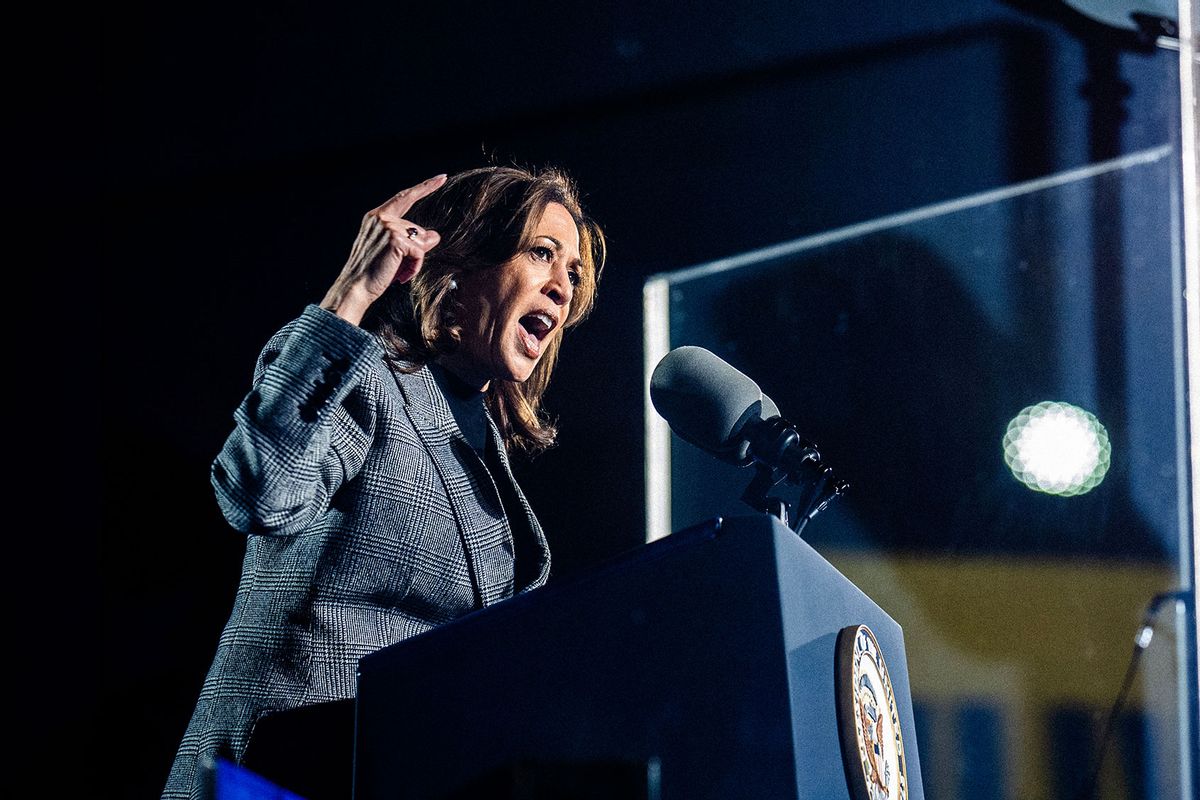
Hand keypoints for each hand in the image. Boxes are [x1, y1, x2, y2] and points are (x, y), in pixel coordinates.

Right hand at [320, 174, 446, 324]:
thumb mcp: (394, 254)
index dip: (425, 187)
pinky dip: (414, 266)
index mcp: (376, 217)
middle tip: (399, 268)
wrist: (356, 288)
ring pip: (419, 242)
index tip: (441, 178)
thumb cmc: (372, 273)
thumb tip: (436, 235)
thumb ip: (414, 241)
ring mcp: (388, 226)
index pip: (405, 197)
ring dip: (413, 261)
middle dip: (415, 251)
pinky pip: (419, 252)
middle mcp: (381, 217)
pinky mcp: (395, 238)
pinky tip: (401, 275)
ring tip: (396, 272)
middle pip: (417, 230)